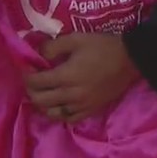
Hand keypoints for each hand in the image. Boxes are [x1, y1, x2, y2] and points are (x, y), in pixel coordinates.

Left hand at [24, 34, 140, 122]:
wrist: (130, 60)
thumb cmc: (102, 47)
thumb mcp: (76, 39)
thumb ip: (53, 46)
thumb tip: (38, 54)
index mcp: (65, 76)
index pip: (35, 82)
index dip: (27, 76)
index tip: (27, 69)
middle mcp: (70, 95)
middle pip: (40, 100)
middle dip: (31, 90)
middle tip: (33, 81)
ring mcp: (80, 105)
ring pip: (51, 113)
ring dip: (43, 104)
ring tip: (45, 93)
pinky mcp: (90, 110)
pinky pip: (68, 118)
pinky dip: (59, 113)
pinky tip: (59, 105)